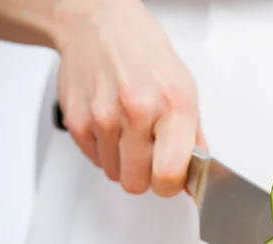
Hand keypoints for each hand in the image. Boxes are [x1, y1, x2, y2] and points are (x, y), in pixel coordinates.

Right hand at [55, 0, 205, 195]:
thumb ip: (194, 140)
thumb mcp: (187, 92)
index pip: (168, 174)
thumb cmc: (148, 59)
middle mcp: (137, 110)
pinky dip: (105, 151)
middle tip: (151, 155)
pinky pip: (95, 160)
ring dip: (124, 163)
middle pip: (137, 183)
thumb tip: (196, 179)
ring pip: (115, 174)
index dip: (170, 186)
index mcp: (172, 107)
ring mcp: (102, 116)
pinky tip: (113, 127)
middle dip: (146, 176)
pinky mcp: (76, 121)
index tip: (171, 180)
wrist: (102, 28)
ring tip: (131, 133)